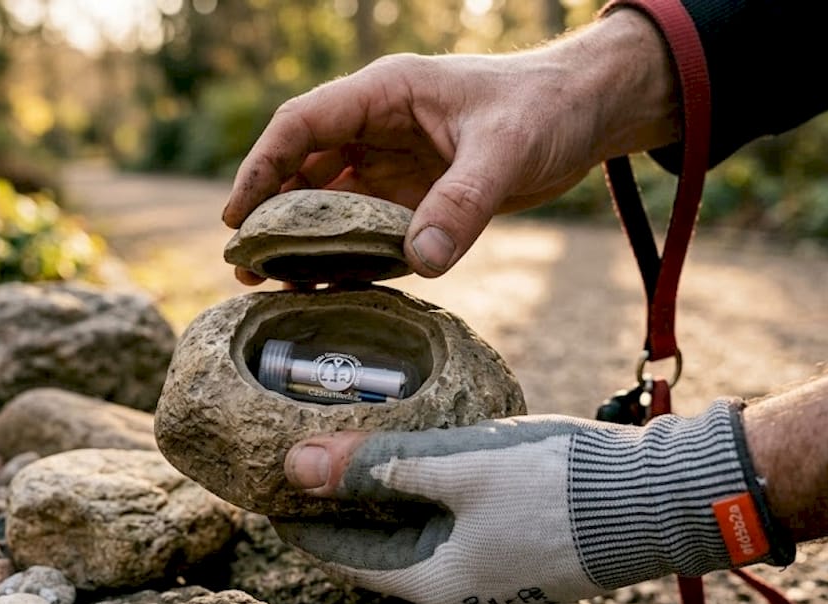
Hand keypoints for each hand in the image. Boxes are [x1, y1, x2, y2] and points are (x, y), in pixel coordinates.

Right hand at [224, 9, 678, 281]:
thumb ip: (462, 204)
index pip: (302, 125)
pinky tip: (331, 286)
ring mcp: (395, 161)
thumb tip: (420, 261)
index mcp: (385, 93)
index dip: (261, 168)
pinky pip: (368, 225)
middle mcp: (379, 126)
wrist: (590, 112)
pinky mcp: (417, 193)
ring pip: (330, 201)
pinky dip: (347, 253)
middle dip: (272, 215)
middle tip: (247, 266)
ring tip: (276, 285)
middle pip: (304, 168)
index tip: (237, 217)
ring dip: (304, 239)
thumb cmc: (547, 108)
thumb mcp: (506, 151)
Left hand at [272, 400, 770, 603]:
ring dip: (381, 496)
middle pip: (375, 547)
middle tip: (299, 459)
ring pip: (414, 534)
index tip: (263, 486)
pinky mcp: (519, 547)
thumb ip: (376, 465)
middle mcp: (459, 590)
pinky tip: (418, 455)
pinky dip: (424, 493)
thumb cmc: (559, 484)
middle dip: (336, 505)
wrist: (661, 497)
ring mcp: (492, 573)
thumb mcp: (460, 464)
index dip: (299, 520)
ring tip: (350, 449)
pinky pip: (451, 523)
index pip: (341, 556)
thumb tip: (292, 465)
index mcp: (434, 582)